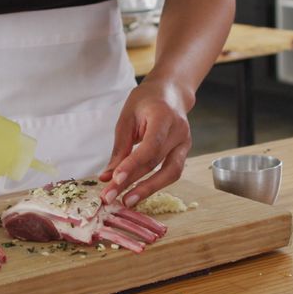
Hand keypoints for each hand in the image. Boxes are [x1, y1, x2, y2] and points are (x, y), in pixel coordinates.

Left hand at [99, 79, 193, 206]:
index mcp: (164, 117)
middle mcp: (179, 131)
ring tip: (127, 201)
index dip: (133, 165)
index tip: (115, 180)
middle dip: (133, 183)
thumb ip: (120, 148)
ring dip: (148, 189)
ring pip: (170, 173)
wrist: (171, 93)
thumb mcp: (127, 118)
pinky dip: (155, 183)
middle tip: (111, 197)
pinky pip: (171, 172)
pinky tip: (138, 191)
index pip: (150, 146)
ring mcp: (185, 143)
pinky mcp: (184, 152)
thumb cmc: (146, 101)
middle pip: (157, 163)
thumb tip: (107, 177)